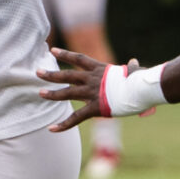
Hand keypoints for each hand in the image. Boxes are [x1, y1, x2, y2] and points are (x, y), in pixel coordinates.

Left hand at [37, 46, 160, 128]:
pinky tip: (51, 129)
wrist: (141, 89)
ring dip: (52, 94)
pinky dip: (63, 124)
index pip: (78, 58)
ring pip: (67, 93)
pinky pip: (76, 117)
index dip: (65, 54)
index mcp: (100, 69)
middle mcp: (92, 79)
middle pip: (67, 75)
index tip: (52, 49)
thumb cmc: (141, 80)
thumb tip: (134, 63)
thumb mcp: (134, 71)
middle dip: (52, 74)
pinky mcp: (95, 108)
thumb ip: (131, 67)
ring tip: (40, 93)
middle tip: (38, 72)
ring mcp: (92, 93)